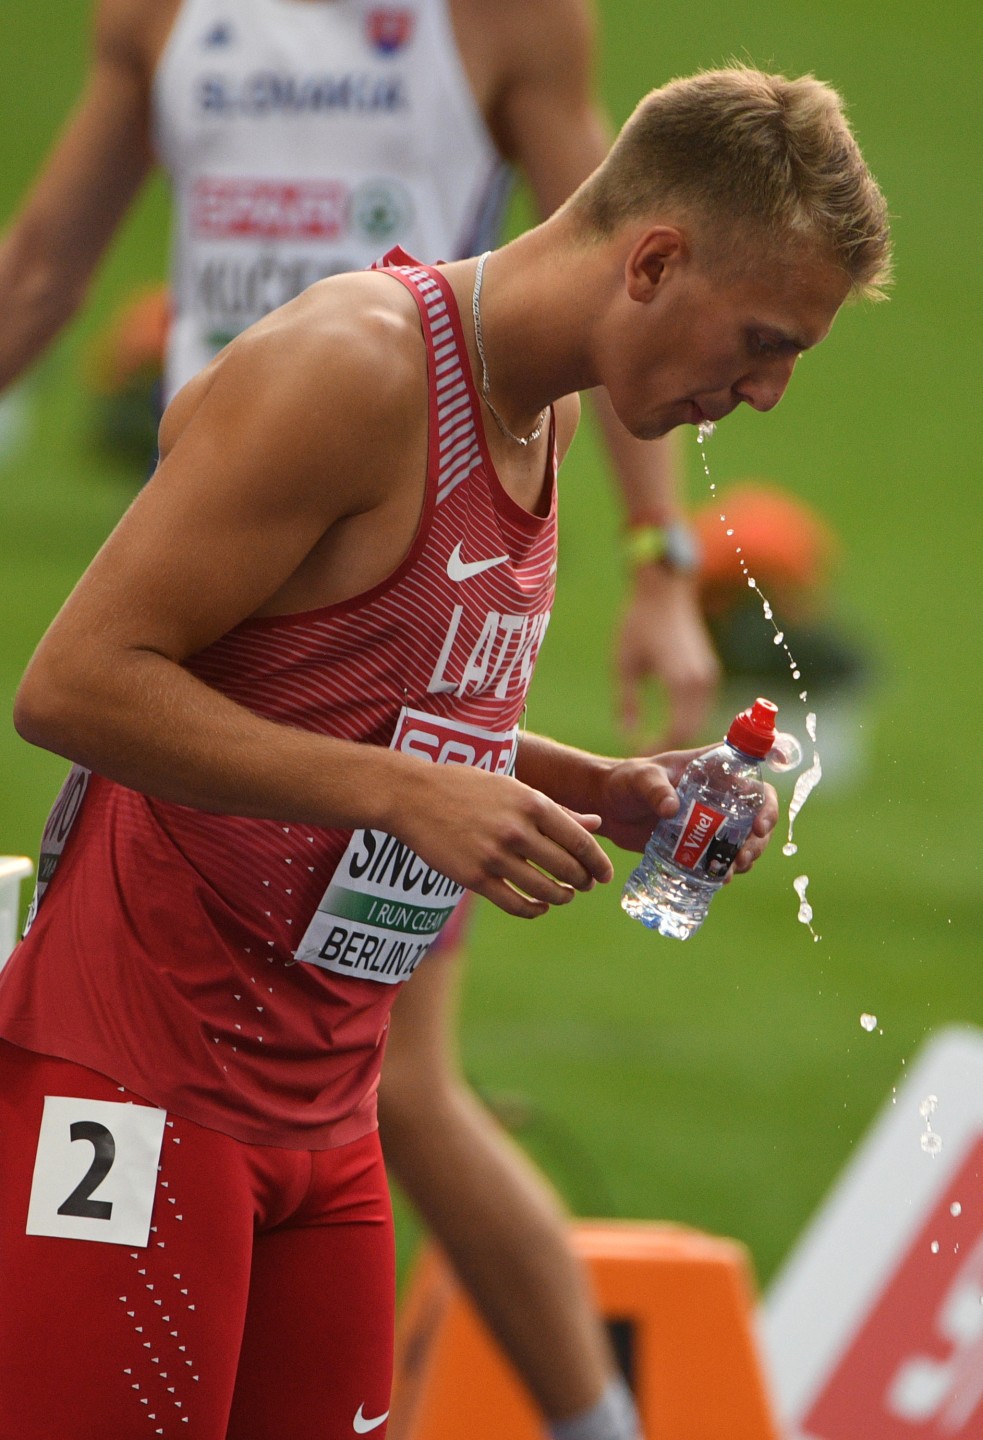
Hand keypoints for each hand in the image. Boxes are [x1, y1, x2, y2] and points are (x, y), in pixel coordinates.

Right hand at [390, 762, 614, 918]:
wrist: (413, 796)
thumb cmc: (467, 788)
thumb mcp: (515, 789)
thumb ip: (557, 810)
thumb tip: (596, 825)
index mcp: (531, 803)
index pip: (580, 841)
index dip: (598, 862)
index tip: (605, 874)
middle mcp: (517, 830)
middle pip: (567, 868)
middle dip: (583, 881)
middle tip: (585, 885)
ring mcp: (495, 856)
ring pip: (545, 889)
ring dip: (562, 897)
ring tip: (565, 894)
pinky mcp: (475, 877)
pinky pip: (516, 904)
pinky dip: (534, 910)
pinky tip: (539, 906)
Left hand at [595, 749, 778, 876]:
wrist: (608, 809)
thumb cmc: (626, 781)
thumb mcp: (640, 778)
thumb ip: (654, 788)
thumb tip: (671, 809)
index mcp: (713, 769)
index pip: (752, 777)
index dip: (765, 800)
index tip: (761, 821)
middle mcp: (721, 795)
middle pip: (758, 813)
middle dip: (760, 837)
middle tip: (744, 855)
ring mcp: (713, 821)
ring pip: (746, 839)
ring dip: (748, 855)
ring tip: (732, 870)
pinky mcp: (701, 844)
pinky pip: (723, 856)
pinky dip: (727, 868)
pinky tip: (720, 879)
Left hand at [615, 567, 720, 749]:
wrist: (665, 591)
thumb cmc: (639, 623)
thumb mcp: (624, 665)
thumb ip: (626, 703)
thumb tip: (627, 735)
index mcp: (680, 681)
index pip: (676, 730)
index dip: (658, 747)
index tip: (638, 755)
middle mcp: (700, 682)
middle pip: (691, 730)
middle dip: (669, 746)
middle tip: (645, 756)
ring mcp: (708, 677)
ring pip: (700, 720)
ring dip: (681, 735)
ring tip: (655, 744)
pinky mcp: (709, 673)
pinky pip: (702, 707)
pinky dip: (688, 721)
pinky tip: (669, 727)